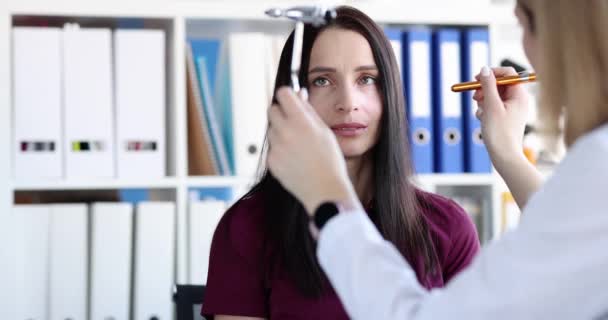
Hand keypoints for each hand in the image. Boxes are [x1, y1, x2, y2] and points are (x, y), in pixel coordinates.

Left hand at [267, 87, 359, 215]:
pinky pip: (272, 148)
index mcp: (300, 121)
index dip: (288, 95)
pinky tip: (295, 159)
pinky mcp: (271, 161)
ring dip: (281, 132)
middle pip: (272, 109)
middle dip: (282, 112)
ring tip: (299, 146)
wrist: (324, 190)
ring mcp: (276, 147)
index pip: (283, 94)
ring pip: (272, 129)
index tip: (293, 100)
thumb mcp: (324, 130)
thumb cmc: (329, 161)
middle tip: (295, 122)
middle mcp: (285, 132)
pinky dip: (280, 149)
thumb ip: (308, 110)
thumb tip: (298, 93)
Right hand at [473, 66, 529, 170]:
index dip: (492, 73)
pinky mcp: (506, 118)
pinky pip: (493, 107)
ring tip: (480, 112)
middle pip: (499, 85)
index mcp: (519, 95)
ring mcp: (512, 110)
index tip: (477, 78)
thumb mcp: (491, 105)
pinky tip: (482, 119)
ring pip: (494, 96)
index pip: (507, 73)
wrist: (504, 156)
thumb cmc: (500, 133)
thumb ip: (488, 85)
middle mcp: (518, 100)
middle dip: (485, 90)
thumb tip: (484, 69)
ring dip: (483, 101)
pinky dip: (485, 110)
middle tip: (475, 97)